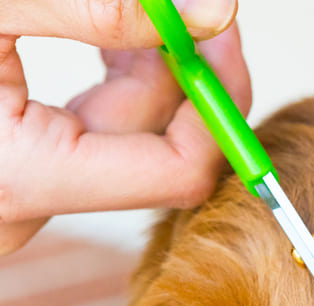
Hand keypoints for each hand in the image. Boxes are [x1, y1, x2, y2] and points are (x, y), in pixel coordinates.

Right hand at [0, 0, 248, 254]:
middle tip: (189, 6)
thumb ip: (97, 12)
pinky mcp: (20, 174)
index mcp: (24, 179)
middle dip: (184, 69)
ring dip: (150, 67)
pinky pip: (92, 134)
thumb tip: (210, 12)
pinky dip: (114, 82)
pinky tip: (112, 34)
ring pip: (128, 136)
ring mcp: (25, 195)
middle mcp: (27, 207)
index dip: (216, 102)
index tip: (221, 34)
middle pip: (159, 146)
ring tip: (152, 7)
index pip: (181, 171)